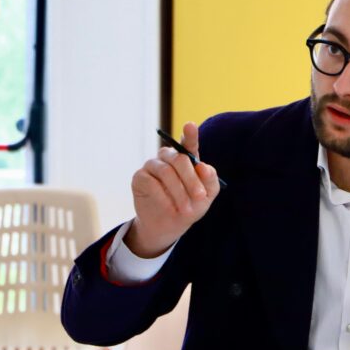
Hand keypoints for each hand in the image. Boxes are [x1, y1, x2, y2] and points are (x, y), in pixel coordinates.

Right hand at [126, 121, 220, 257]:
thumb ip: (210, 180)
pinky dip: (163, 197)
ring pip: (166, 172)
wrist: (170, 224)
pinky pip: (151, 183)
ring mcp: (152, 165)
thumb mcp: (207, 195)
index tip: (190, 125)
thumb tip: (204, 167)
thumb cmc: (191, 205)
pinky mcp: (139, 177)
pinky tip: (170, 207)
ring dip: (179, 192)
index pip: (188, 143)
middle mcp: (168, 156)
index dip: (190, 134)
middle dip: (192, 179)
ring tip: (186, 209)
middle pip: (179, 159)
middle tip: (200, 196)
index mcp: (186, 157)